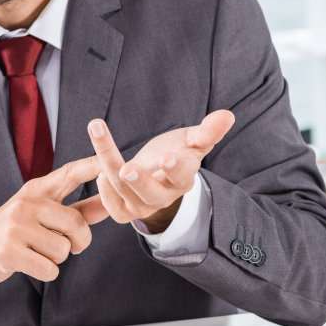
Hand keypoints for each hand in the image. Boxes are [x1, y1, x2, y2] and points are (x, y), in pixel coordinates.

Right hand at [0, 157, 106, 290]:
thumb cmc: (13, 232)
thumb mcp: (41, 215)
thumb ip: (77, 211)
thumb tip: (110, 204)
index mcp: (37, 189)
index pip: (70, 174)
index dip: (92, 166)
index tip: (109, 160)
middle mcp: (27, 203)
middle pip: (77, 225)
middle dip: (78, 243)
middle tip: (67, 247)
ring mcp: (16, 226)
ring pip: (64, 250)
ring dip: (57, 259)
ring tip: (36, 252)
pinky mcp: (9, 251)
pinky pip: (50, 269)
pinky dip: (46, 272)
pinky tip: (29, 265)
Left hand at [85, 110, 235, 231]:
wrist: (158, 173)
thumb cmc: (177, 152)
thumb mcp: (192, 140)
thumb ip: (207, 131)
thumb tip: (227, 115)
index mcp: (183, 178)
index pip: (182, 175)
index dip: (176, 167)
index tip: (167, 157)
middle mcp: (164, 196)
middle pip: (152, 194)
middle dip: (140, 182)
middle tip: (127, 169)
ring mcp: (144, 205)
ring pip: (126, 194)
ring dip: (109, 168)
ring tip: (100, 135)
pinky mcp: (126, 210)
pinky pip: (115, 209)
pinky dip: (105, 193)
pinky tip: (98, 171)